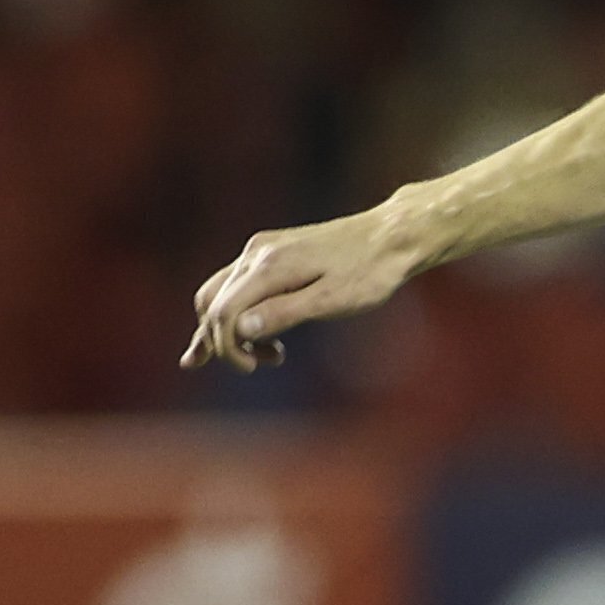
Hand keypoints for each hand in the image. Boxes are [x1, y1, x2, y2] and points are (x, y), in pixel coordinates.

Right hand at [184, 208, 421, 372]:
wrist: (392, 236)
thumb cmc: (370, 272)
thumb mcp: (332, 301)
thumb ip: (284, 313)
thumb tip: (240, 331)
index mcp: (270, 266)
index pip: (223, 312)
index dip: (227, 348)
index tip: (252, 369)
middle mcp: (257, 253)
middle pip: (212, 302)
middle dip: (220, 340)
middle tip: (253, 367)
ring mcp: (262, 249)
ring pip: (221, 292)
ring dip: (228, 328)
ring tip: (260, 357)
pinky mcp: (272, 250)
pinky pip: (238, 283)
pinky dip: (238, 312)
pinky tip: (257, 335)